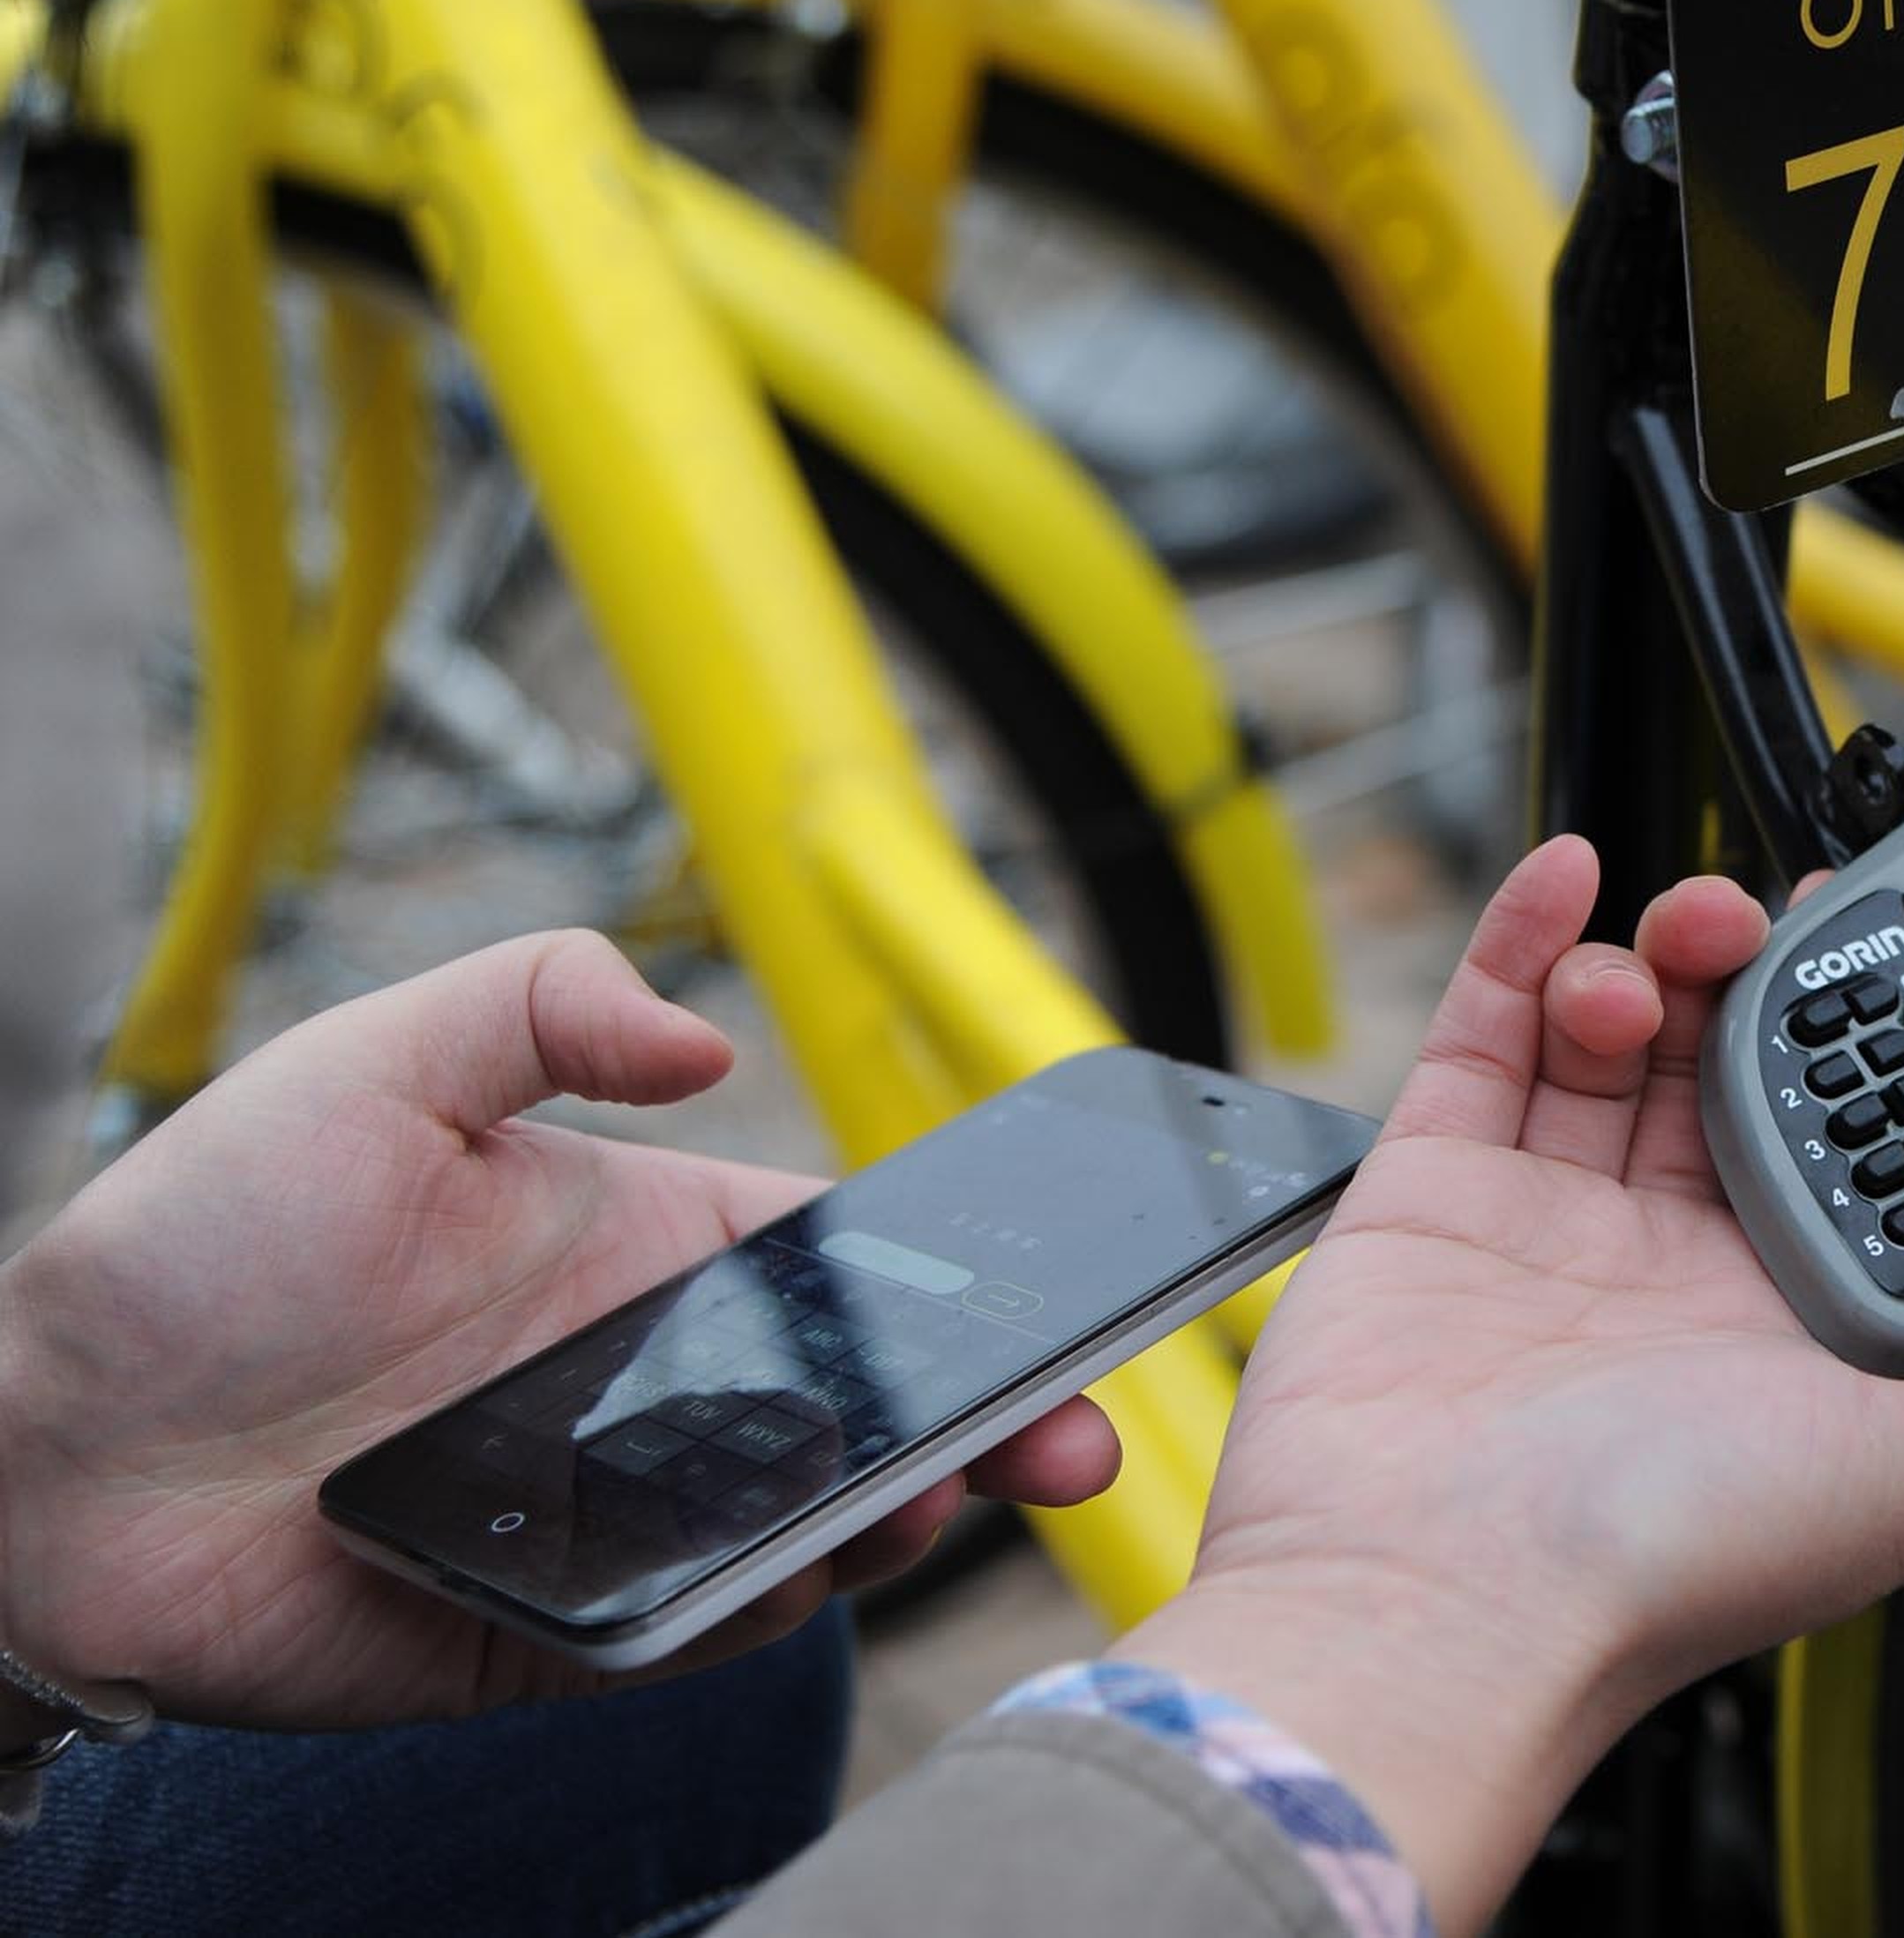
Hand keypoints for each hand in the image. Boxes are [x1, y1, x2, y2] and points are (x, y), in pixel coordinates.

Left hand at [0, 932, 1120, 1728]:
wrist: (42, 1449)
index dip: (970, 1283)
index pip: (854, 1265)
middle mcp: (660, 1387)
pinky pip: (694, 1635)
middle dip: (992, 1423)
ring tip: (930, 1496)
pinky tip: (792, 1575)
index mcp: (651, 1249)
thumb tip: (706, 1037)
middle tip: (1064, 1435)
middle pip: (872, 1410)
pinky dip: (761, 1612)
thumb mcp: (370, 1062)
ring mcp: (620, 1517)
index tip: (1067, 1290)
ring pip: (809, 1528)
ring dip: (893, 1518)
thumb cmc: (194, 1244)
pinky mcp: (558, 1634)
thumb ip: (537, 1003)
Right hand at [1117, 837, 1903, 1932]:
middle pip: (1726, 1071)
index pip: (1842, 1153)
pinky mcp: (1433, 1190)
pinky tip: (1569, 877)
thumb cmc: (1660, 1558)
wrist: (1439, 1597)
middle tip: (1776, 926)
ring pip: (1614, 1039)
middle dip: (1761, 979)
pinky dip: (1527, 940)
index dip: (1868, 1057)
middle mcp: (1668, 1270)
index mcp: (1781, 1329)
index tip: (1891, 969)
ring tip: (1679, 936)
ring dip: (1657, 954)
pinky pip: (1484, 1036)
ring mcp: (1545, 1223)